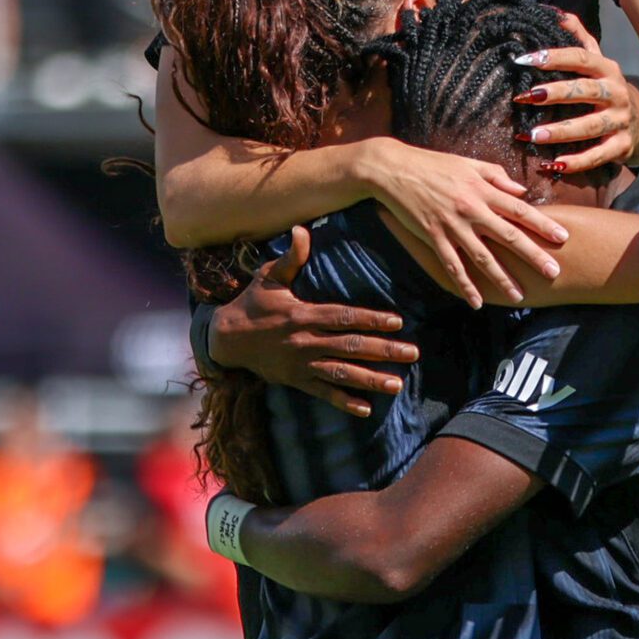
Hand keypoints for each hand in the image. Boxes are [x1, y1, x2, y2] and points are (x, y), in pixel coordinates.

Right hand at [213, 227, 422, 418]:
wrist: (226, 339)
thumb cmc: (253, 303)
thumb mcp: (268, 277)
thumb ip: (290, 257)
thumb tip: (302, 229)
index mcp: (303, 315)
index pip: (343, 317)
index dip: (370, 319)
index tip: (397, 322)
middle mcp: (305, 341)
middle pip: (350, 346)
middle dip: (383, 350)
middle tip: (412, 353)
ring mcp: (302, 363)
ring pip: (341, 373)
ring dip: (370, 379)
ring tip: (397, 384)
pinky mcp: (296, 380)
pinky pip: (323, 392)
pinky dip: (343, 402)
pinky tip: (365, 409)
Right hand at [366, 139, 568, 308]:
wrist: (394, 169)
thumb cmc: (434, 164)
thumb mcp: (469, 164)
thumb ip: (497, 177)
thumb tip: (521, 192)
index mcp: (483, 190)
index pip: (520, 209)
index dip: (543, 224)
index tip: (563, 237)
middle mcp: (472, 210)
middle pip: (509, 236)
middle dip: (533, 256)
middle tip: (554, 272)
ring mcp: (452, 226)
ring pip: (483, 257)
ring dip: (502, 279)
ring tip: (519, 296)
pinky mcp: (433, 238)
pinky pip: (452, 266)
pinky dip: (465, 285)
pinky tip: (477, 301)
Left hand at [514, 12, 638, 173]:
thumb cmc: (606, 87)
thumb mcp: (597, 60)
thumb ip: (577, 36)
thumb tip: (552, 12)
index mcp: (606, 69)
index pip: (580, 58)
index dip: (554, 57)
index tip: (524, 60)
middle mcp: (615, 93)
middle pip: (584, 91)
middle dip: (554, 93)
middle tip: (525, 97)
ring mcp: (620, 121)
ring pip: (589, 126)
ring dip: (560, 131)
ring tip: (532, 136)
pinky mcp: (622, 147)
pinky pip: (598, 155)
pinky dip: (577, 162)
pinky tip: (553, 164)